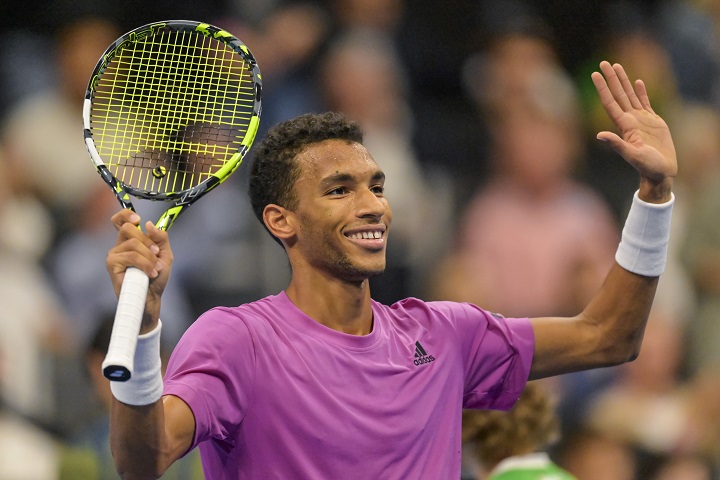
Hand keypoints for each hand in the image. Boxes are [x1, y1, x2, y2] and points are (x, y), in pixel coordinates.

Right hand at [106, 210, 173, 330]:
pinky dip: (145, 264)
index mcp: (130, 240)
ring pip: (134, 244)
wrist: (152, 297)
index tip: (138, 219)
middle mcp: (119, 245)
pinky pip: (131, 256)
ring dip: (150, 257)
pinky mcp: (112, 265)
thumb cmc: (156, 277)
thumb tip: (148, 224)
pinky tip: (151, 274)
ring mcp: (114, 255)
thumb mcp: (165, 254)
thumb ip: (160, 238)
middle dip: (147, 241)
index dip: (126, 215)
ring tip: (156, 269)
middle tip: (156, 254)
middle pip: (128, 228)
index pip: (119, 220)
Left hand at [592, 61, 676, 201]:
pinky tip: (637, 81)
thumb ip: (617, 144)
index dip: (603, 88)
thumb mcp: (631, 155)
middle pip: (618, 94)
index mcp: (624, 126)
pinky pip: (645, 103)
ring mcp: (641, 120)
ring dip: (623, 81)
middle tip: (604, 63)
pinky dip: (641, 91)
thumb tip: (599, 135)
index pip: (610, 102)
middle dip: (611, 79)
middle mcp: (630, 120)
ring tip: (617, 66)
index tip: (595, 74)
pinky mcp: (654, 122)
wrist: (660, 173)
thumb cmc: (646, 167)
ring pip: (630, 95)